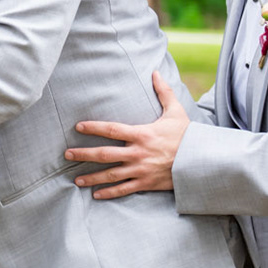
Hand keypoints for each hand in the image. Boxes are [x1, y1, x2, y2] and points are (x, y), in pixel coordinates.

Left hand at [65, 72, 191, 198]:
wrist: (200, 161)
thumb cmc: (187, 135)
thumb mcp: (176, 111)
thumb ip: (163, 92)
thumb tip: (155, 72)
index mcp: (142, 134)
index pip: (111, 129)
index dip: (93, 127)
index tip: (78, 126)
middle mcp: (138, 153)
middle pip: (104, 154)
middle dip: (84, 154)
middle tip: (67, 154)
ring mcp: (140, 170)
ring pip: (111, 175)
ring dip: (92, 178)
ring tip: (76, 179)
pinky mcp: (145, 183)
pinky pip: (124, 189)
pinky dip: (109, 193)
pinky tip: (96, 195)